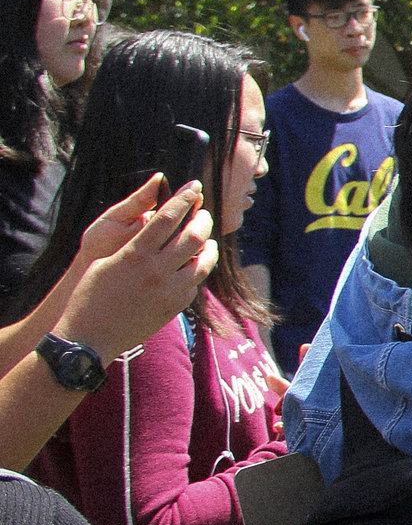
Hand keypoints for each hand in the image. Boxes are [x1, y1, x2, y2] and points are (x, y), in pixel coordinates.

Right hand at [55, 183, 217, 359]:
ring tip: (208, 240)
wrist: (89, 337)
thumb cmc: (90, 295)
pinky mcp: (175, 308)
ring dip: (208, 247)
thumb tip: (157, 227)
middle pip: (193, 236)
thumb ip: (135, 244)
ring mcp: (169, 291)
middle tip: (203, 214)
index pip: (167, 217)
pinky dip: (196, 271)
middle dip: (202, 220)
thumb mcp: (107, 262)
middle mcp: (156, 271)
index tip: (195, 186)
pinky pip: (195, 284)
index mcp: (135, 254)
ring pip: (203, 262)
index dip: (184, 198)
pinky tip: (194, 266)